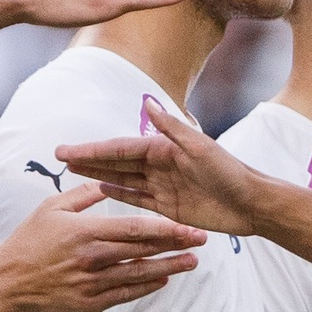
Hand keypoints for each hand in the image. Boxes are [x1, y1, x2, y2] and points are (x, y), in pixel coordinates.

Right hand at [0, 185, 203, 311]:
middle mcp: (92, 258)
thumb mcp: (52, 209)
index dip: (164, 229)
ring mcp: (92, 283)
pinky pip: (124, 294)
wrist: (7, 282)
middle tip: (200, 240)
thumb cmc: (28, 241)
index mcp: (85, 232)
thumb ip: (83, 195)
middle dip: (175, 245)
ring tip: (191, 262)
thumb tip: (106, 181)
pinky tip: (163, 279)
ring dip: (168, 268)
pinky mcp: (90, 303)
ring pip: (138, 275)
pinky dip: (145, 286)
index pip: (134, 229)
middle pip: (142, 251)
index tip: (186, 226)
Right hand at [58, 97, 265, 236]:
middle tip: (59, 157)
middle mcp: (160, 165)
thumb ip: (171, 127)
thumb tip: (146, 104)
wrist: (252, 203)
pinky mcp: (168, 207)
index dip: (93, 149)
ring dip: (98, 174)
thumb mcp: (200, 147)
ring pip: (123, 179)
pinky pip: (137, 199)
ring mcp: (163, 186)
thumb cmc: (230, 172)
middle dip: (89, 159)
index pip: (120, 148)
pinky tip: (100, 189)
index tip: (68, 150)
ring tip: (72, 172)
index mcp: (165, 148)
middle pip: (117, 162)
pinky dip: (119, 194)